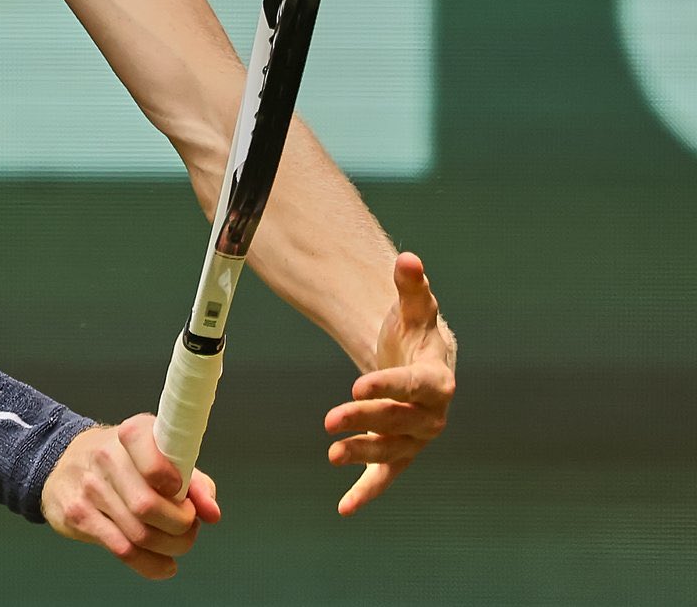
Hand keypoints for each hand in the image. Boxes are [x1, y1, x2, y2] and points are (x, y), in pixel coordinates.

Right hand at [40, 412, 221, 579]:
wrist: (66, 461)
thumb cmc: (122, 460)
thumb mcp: (160, 456)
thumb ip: (194, 481)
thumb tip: (211, 512)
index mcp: (132, 434)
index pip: (151, 458)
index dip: (173, 482)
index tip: (182, 493)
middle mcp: (106, 457)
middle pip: (148, 507)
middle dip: (180, 527)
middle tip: (187, 525)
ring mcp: (89, 488)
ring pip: (139, 534)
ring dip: (169, 547)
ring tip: (175, 541)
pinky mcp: (78, 516)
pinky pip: (123, 551)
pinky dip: (151, 565)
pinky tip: (163, 563)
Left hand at [325, 251, 456, 514]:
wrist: (421, 358)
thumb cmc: (415, 330)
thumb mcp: (414, 306)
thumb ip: (410, 285)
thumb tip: (407, 258)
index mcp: (436, 377)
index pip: (414, 385)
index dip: (388, 386)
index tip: (357, 386)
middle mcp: (432, 413)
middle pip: (399, 420)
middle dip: (366, 420)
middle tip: (330, 419)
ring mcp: (417, 436)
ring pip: (391, 449)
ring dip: (363, 453)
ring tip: (333, 454)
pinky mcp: (401, 452)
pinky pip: (387, 476)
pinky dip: (368, 492)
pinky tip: (345, 508)